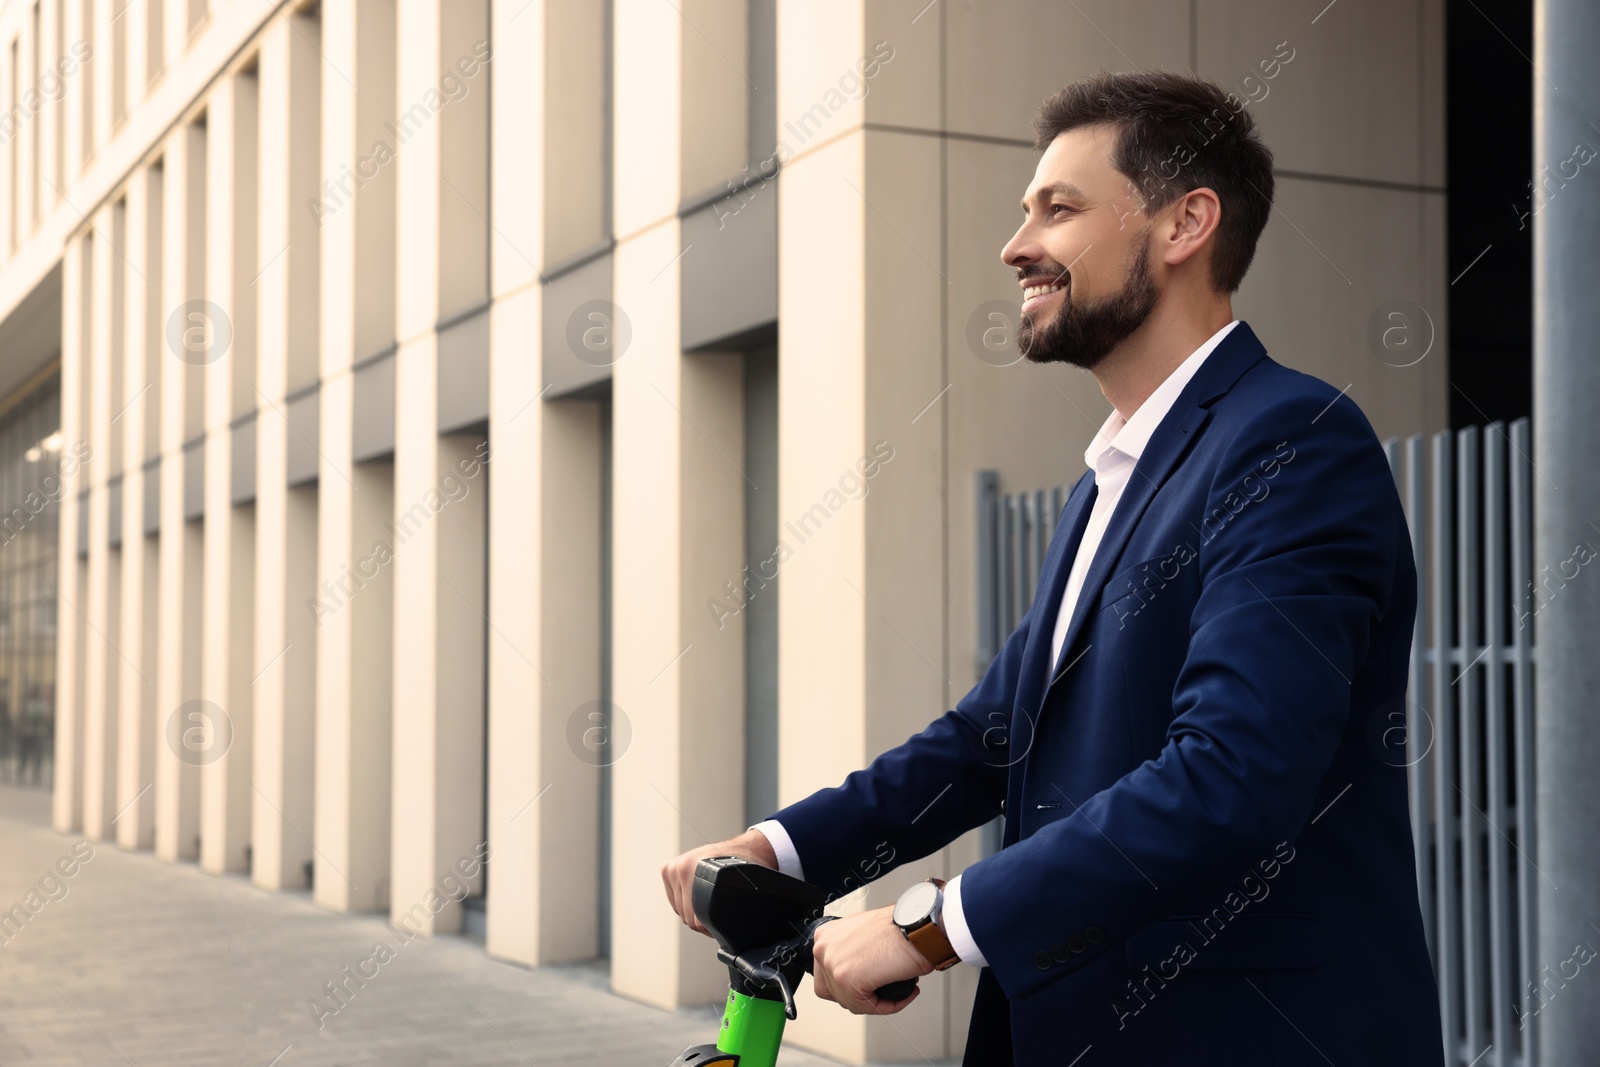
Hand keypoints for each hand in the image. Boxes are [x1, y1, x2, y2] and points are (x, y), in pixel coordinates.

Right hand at [661, 828, 778, 935]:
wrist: (749, 849)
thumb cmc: (750, 869)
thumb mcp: (744, 890)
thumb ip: (736, 908)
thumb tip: (741, 937)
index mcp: (693, 869)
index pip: (695, 918)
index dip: (712, 927)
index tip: (724, 923)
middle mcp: (680, 867)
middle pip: (687, 916)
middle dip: (704, 920)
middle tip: (722, 910)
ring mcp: (673, 868)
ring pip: (680, 910)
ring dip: (695, 911)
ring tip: (713, 899)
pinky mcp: (668, 870)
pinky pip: (674, 901)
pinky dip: (687, 903)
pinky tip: (701, 893)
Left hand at [810, 905, 933, 1014]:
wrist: (917, 927)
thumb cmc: (899, 928)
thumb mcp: (863, 935)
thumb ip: (851, 954)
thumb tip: (856, 974)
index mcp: (825, 935)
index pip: (825, 976)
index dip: (848, 986)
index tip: (865, 987)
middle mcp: (823, 947)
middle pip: (834, 991)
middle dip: (861, 996)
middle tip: (882, 991)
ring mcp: (832, 963)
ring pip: (849, 1002)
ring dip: (875, 1002)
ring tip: (894, 993)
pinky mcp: (847, 978)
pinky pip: (865, 1006)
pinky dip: (886, 1006)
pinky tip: (901, 995)